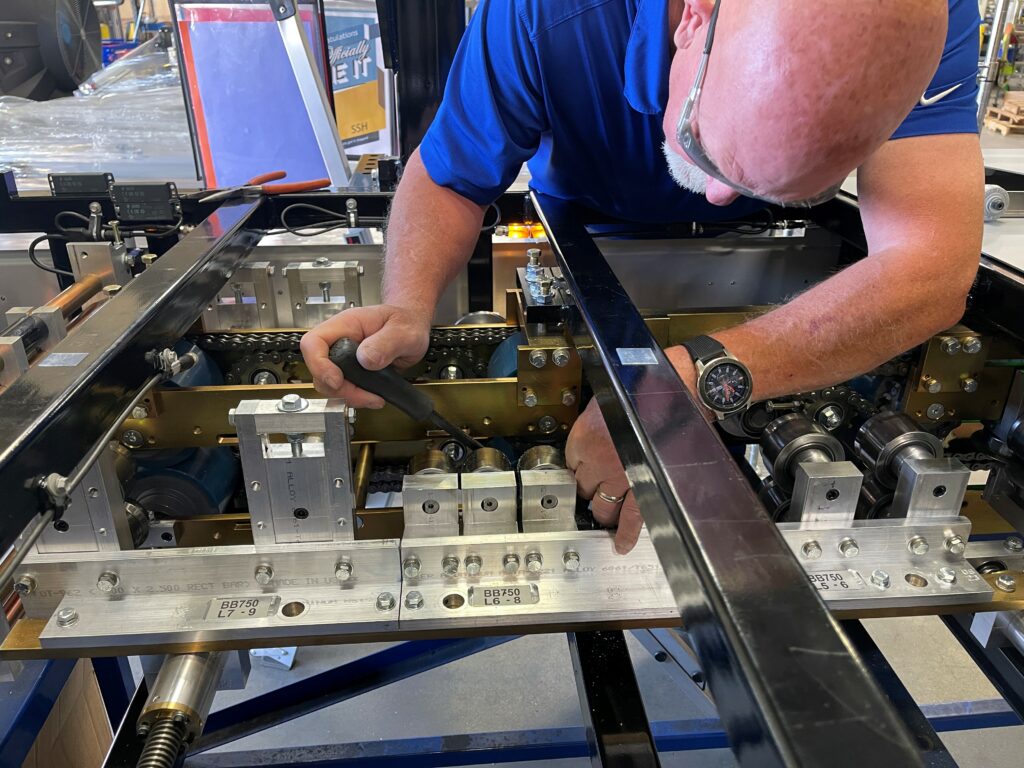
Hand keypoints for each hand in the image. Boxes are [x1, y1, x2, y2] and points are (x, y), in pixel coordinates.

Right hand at [300, 304, 429, 407]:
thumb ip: (386, 343)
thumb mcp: (403, 331)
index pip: (314, 342)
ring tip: (374, 397)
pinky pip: (343, 390)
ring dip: (350, 396)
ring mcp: (343, 358)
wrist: (412, 329)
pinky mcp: (350, 372)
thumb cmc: (406, 322)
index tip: (337, 380)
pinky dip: (357, 398)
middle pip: (318, 369)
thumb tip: (366, 358)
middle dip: (340, 388)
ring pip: (328, 384)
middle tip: (365, 394)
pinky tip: (374, 396)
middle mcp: (339, 341)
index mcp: (346, 324)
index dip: (319, 364)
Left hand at [565, 348, 704, 553]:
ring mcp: (620, 478)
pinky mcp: (644, 488)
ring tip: (607, 513)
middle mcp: (598, 460)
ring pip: (602, 506)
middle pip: (584, 487)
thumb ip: (598, 423)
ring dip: (604, 510)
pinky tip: (620, 544)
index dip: (581, 466)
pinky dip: (625, 534)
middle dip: (590, 488)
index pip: (572, 463)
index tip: (586, 468)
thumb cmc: (646, 386)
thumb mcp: (608, 399)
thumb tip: (597, 437)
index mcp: (584, 436)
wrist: (681, 386)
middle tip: (597, 488)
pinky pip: (631, 520)